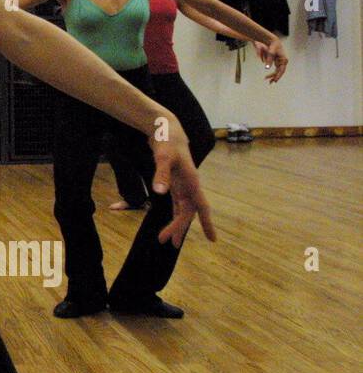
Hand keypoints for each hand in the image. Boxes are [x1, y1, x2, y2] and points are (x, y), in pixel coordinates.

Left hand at [147, 130, 216, 247]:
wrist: (166, 130)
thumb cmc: (167, 142)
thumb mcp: (162, 157)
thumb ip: (161, 174)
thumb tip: (159, 192)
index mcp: (192, 181)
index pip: (201, 207)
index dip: (206, 223)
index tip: (212, 239)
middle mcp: (190, 185)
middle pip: (188, 212)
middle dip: (179, 227)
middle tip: (166, 242)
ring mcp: (183, 184)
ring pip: (182, 209)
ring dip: (176, 224)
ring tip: (170, 241)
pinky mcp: (175, 182)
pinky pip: (176, 202)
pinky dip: (173, 213)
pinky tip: (171, 223)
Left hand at [255, 38, 287, 82]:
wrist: (273, 41)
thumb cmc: (272, 46)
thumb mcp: (270, 52)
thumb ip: (269, 60)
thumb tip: (267, 68)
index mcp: (284, 60)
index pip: (281, 70)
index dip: (278, 76)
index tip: (275, 81)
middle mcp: (283, 62)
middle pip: (280, 72)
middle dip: (275, 77)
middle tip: (270, 83)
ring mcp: (281, 62)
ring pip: (278, 71)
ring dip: (274, 76)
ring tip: (269, 81)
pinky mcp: (278, 62)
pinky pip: (276, 69)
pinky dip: (273, 73)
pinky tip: (269, 77)